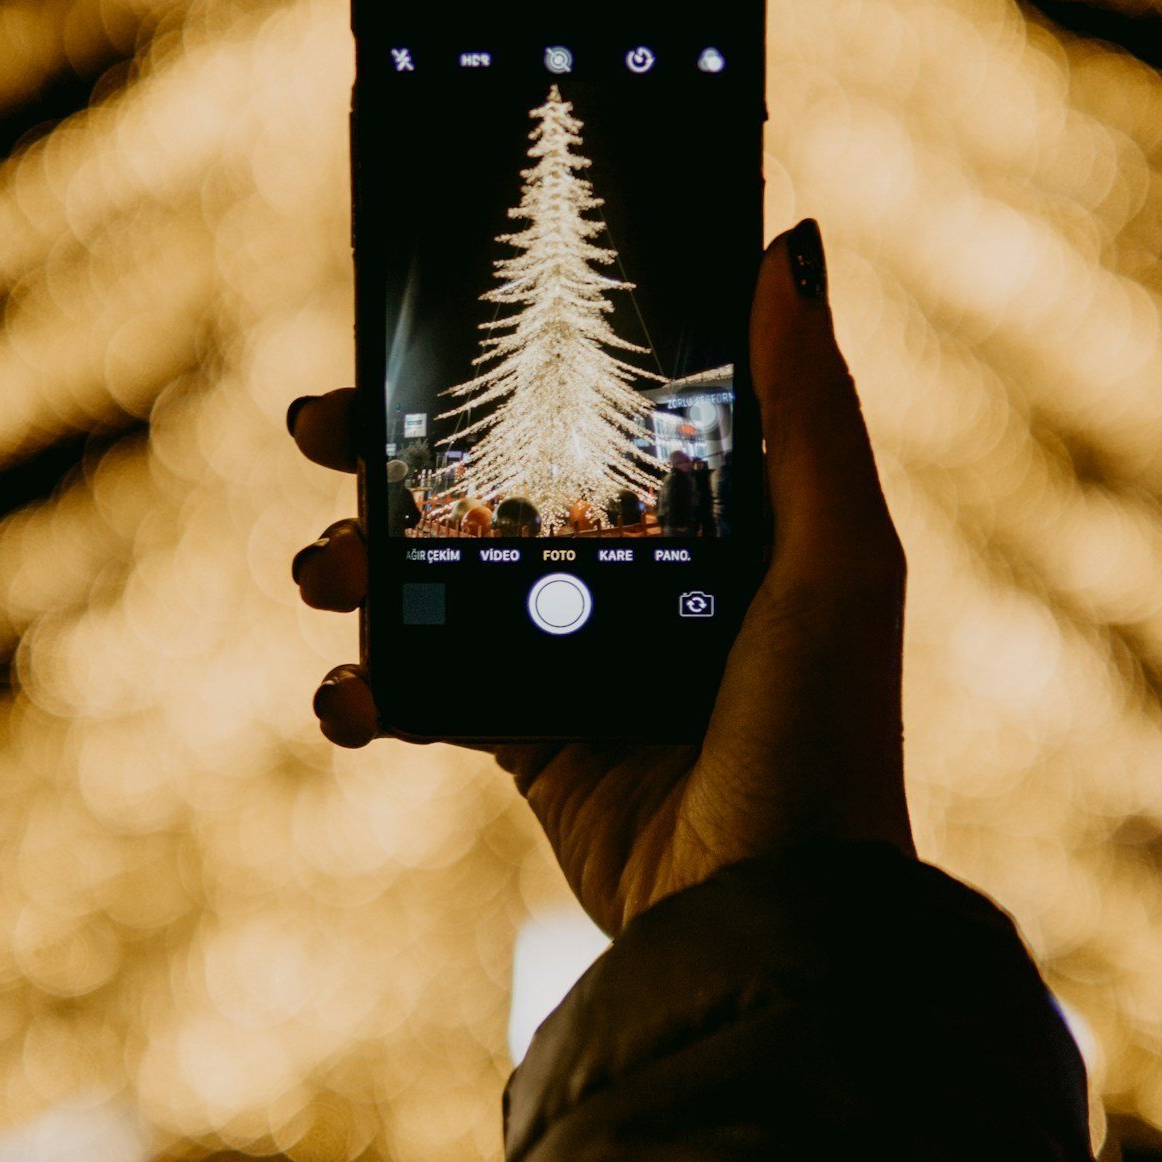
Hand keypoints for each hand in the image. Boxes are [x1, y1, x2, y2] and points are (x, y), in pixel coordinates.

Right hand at [288, 219, 911, 934]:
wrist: (766, 913)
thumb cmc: (823, 730)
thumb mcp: (838, 557)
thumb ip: (808, 411)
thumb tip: (791, 248)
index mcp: (708, 520)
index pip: (590, 415)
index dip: (507, 371)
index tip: (426, 329)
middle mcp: (634, 575)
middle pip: (489, 484)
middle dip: (392, 455)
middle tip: (324, 429)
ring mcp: (572, 654)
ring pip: (434, 579)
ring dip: (357, 562)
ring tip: (325, 568)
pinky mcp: (525, 737)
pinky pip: (422, 691)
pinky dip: (365, 688)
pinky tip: (352, 690)